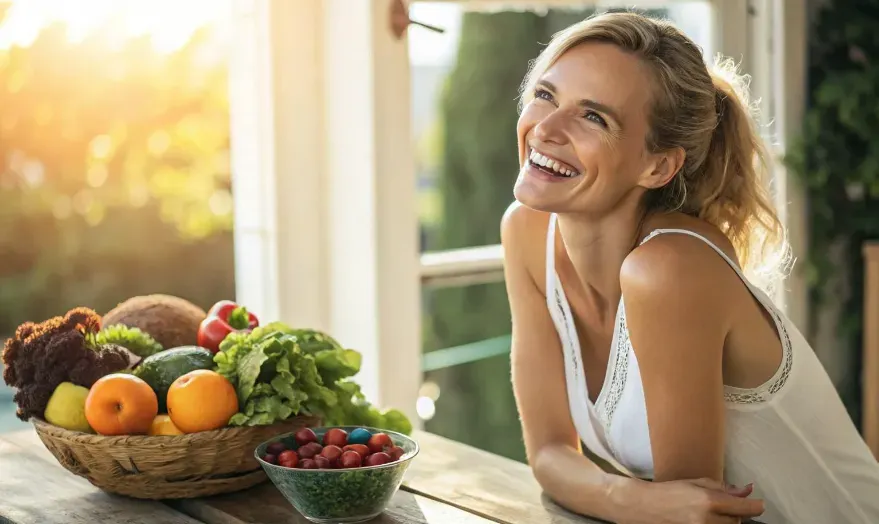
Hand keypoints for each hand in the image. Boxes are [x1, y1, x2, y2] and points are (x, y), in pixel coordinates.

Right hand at [616, 478, 764, 523]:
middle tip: (719, 504)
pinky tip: (705, 519)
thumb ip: (723, 488)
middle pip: (738, 520)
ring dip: (725, 521)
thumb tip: (746, 491)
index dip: (756, 505)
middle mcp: (709, 519)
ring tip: (709, 513)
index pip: (747, 508)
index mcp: (710, 501)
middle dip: (734, 512)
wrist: (645, 507)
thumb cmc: (669, 491)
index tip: (758, 504)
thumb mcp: (696, 483)